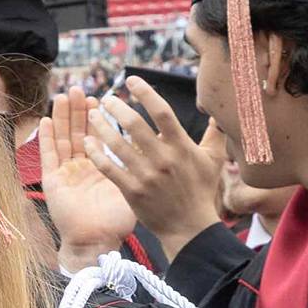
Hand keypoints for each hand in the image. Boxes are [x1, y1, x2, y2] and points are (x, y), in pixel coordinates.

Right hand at [37, 92, 135, 255]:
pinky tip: (46, 120)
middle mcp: (83, 168)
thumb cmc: (117, 222)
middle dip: (80, 110)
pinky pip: (48, 156)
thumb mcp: (136, 188)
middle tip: (83, 89)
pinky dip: (46, 138)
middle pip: (79, 132)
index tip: (105, 98)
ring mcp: (67, 173)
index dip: (103, 117)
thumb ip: (144, 167)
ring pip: (63, 139)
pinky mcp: (53, 182)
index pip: (102, 135)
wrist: (98, 243)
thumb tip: (165, 147)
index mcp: (102, 168)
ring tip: (64, 96)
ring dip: (63, 117)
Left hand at [86, 76, 221, 255]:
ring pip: (117, 145)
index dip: (144, 92)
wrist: (189, 228)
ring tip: (92, 115)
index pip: (161, 111)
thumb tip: (219, 110)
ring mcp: (146, 176)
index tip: (130, 80)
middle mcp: (163, 159)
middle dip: (116, 107)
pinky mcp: (132, 192)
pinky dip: (96, 153)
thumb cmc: (200, 191)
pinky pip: (109, 168)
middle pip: (134, 124)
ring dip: (102, 126)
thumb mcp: (214, 160)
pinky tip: (87, 142)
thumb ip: (215, 133)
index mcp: (182, 146)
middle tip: (106, 98)